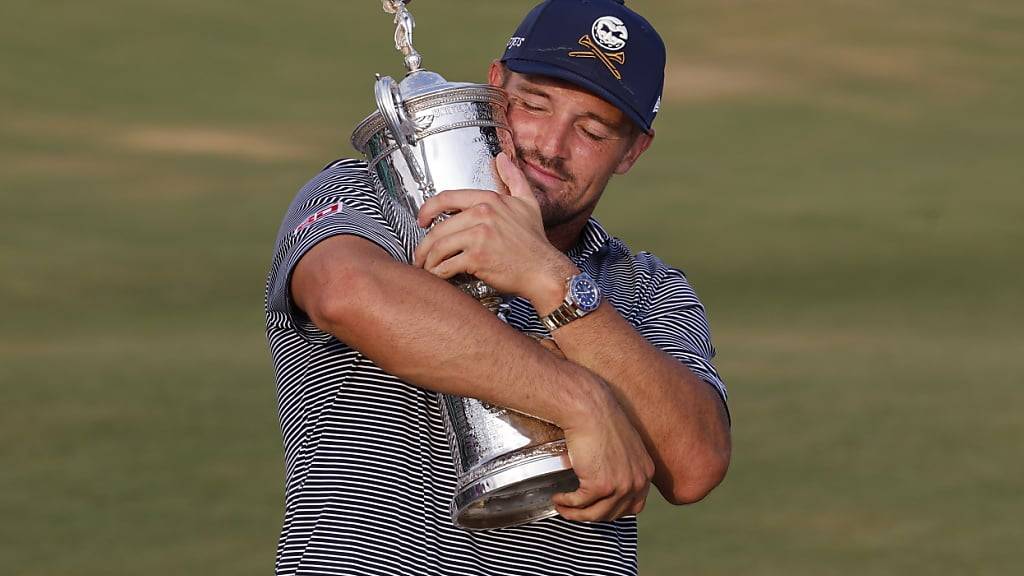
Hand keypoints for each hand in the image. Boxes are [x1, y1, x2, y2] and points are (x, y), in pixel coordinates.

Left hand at [413, 152, 574, 303]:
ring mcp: (479, 236)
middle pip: (438, 228)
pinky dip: (438, 273)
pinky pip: (446, 265)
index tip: (422, 221)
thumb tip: (502, 158)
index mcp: (489, 200)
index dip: (427, 210)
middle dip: (424, 244)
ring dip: (428, 260)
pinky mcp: (477, 258)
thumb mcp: (527, 203)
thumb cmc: (535, 241)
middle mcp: (482, 214)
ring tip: (427, 268)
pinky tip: (439, 276)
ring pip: (438, 247)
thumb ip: (513, 178)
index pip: (446, 198)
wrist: (544, 270)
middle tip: (421, 255)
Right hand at [554, 375, 654, 521]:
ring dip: (576, 514)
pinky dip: (567, 504)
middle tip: (576, 510)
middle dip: (592, 514)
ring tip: (563, 506)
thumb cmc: (600, 419)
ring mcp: (621, 485)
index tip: (596, 507)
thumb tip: (604, 485)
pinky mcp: (600, 485)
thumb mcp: (622, 445)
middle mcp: (638, 481)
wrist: (589, 408)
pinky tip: (558, 498)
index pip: (634, 505)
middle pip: (615, 513)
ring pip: (596, 514)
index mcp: (645, 471)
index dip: (612, 510)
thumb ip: (621, 465)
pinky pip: (580, 504)